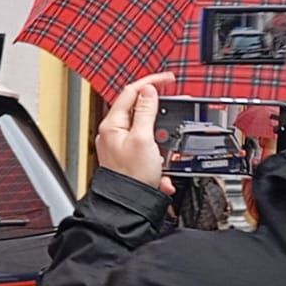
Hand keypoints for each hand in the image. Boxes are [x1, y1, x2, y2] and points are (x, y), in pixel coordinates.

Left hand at [96, 72, 175, 191]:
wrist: (128, 205)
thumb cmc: (131, 176)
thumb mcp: (144, 138)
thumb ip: (146, 111)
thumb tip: (148, 90)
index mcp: (112, 124)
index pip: (130, 91)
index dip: (150, 82)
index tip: (167, 79)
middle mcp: (113, 133)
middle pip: (137, 109)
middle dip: (157, 110)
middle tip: (172, 107)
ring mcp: (120, 146)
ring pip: (144, 129)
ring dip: (159, 137)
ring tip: (165, 150)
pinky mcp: (128, 158)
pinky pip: (146, 148)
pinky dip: (157, 155)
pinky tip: (160, 171)